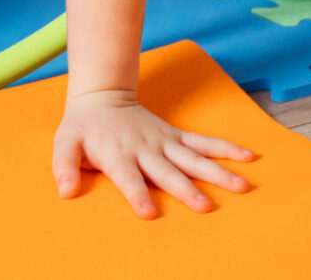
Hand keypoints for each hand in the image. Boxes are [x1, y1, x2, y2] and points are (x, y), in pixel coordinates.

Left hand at [53, 89, 253, 218]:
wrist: (102, 97)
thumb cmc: (83, 128)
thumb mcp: (65, 144)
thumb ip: (63, 166)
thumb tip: (66, 191)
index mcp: (118, 155)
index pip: (128, 178)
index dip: (137, 195)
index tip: (149, 213)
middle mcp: (145, 149)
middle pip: (168, 172)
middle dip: (186, 190)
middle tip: (205, 207)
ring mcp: (164, 142)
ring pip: (193, 158)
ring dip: (217, 172)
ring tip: (241, 186)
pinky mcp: (176, 136)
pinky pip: (203, 142)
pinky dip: (225, 148)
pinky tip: (247, 157)